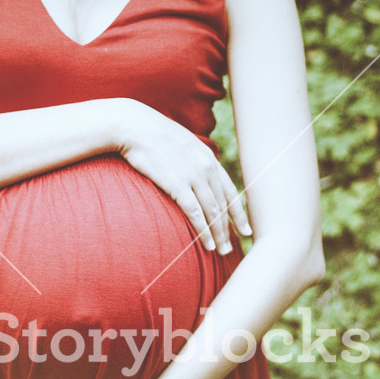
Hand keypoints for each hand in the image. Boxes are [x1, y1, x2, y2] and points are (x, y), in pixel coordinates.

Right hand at [115, 99, 251, 253]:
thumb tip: (191, 174)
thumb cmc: (151, 136)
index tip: (245, 229)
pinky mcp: (177, 184)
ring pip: (212, 211)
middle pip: (223, 205)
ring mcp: (193, 176)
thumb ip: (190, 160)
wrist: (134, 126)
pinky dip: (203, 230)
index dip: (239, 213)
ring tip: (220, 251)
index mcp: (208, 158)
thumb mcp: (180, 144)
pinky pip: (195, 213)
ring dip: (218, 234)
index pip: (230, 191)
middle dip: (229, 229)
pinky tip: (206, 244)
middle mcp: (206, 168)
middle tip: (230, 249)